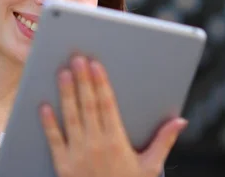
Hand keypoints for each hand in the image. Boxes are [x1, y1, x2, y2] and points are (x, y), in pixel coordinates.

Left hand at [39, 56, 187, 176]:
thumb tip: (180, 121)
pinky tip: (43, 106)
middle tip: (77, 59)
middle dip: (82, 80)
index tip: (96, 65)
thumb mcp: (150, 167)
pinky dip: (48, 123)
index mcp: (117, 141)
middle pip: (88, 105)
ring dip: (66, 94)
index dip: (101, 83)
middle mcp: (96, 144)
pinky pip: (54, 140)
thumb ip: (163, 141)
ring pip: (70, 117)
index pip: (107, 105)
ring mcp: (77, 154)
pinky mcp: (63, 165)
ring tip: (62, 73)